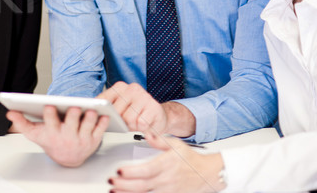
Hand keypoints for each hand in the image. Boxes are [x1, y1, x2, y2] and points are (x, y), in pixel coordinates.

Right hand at [6, 105, 108, 166]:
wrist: (67, 158)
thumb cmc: (51, 140)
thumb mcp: (35, 133)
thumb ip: (21, 122)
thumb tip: (9, 112)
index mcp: (52, 133)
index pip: (50, 123)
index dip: (50, 115)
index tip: (49, 105)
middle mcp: (67, 137)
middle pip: (70, 125)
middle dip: (72, 116)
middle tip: (74, 107)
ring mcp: (82, 139)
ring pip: (87, 127)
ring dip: (89, 119)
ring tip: (91, 110)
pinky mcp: (94, 140)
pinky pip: (100, 130)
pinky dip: (102, 123)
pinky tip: (103, 114)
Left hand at [99, 82, 166, 133]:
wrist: (160, 116)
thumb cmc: (137, 114)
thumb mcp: (120, 108)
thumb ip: (108, 108)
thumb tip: (93, 114)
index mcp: (120, 87)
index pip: (103, 99)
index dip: (100, 111)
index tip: (99, 117)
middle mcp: (132, 88)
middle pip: (115, 111)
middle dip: (119, 121)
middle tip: (126, 121)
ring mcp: (144, 96)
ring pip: (128, 119)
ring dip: (131, 125)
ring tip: (136, 122)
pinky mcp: (154, 107)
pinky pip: (140, 123)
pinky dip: (141, 128)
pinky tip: (144, 123)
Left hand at [108, 132, 224, 192]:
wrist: (208, 174)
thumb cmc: (191, 159)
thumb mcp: (176, 144)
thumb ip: (159, 140)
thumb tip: (147, 132)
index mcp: (166, 165)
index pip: (146, 170)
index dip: (131, 172)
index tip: (119, 171)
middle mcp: (166, 180)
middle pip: (142, 185)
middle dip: (124, 185)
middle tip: (111, 182)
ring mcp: (167, 191)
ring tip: (113, 192)